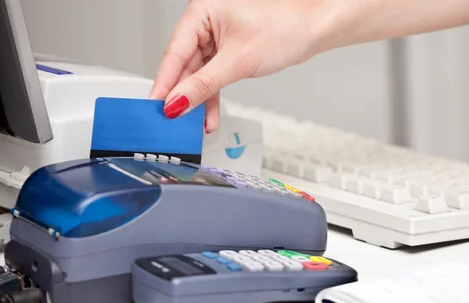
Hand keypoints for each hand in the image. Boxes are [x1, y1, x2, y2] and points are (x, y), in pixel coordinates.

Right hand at [150, 0, 324, 132]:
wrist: (312, 30)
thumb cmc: (284, 29)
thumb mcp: (237, 62)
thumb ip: (203, 85)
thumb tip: (177, 103)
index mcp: (202, 12)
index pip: (175, 52)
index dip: (165, 82)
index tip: (156, 106)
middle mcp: (206, 23)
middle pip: (184, 66)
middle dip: (182, 96)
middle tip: (173, 122)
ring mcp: (216, 38)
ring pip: (198, 75)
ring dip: (198, 101)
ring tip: (194, 125)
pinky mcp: (227, 52)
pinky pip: (212, 77)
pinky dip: (211, 96)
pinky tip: (209, 116)